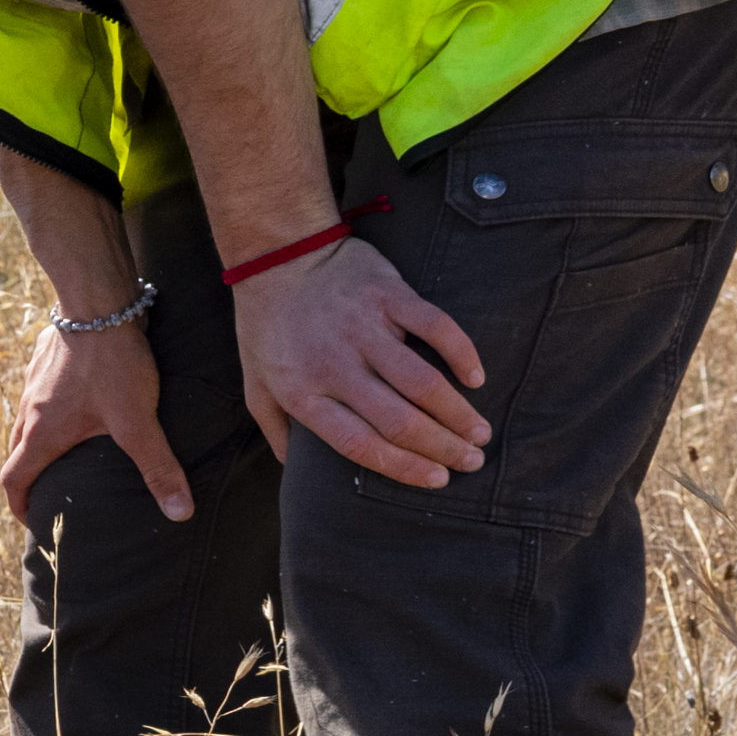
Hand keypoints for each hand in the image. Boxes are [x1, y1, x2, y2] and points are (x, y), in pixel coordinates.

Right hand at [0, 307, 191, 522]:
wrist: (96, 303)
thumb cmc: (113, 364)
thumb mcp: (138, 420)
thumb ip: (158, 467)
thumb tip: (180, 513)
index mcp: (42, 434)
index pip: (12, 481)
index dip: (19, 507)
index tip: (32, 521)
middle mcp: (28, 411)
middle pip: (15, 454)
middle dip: (28, 479)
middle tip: (49, 493)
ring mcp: (32, 384)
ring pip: (24, 424)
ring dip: (36, 444)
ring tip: (64, 453)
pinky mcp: (42, 362)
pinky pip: (36, 397)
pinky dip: (47, 413)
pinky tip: (75, 406)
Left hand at [234, 235, 488, 486]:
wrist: (274, 255)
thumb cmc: (266, 325)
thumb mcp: (255, 381)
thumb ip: (275, 426)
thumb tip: (289, 468)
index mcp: (304, 393)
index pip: (360, 444)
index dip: (403, 467)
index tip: (436, 480)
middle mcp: (335, 365)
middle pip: (400, 421)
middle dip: (443, 448)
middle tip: (472, 462)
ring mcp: (364, 329)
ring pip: (423, 383)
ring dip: (459, 413)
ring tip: (481, 433)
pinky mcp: (388, 295)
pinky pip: (436, 327)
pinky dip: (461, 354)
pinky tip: (476, 377)